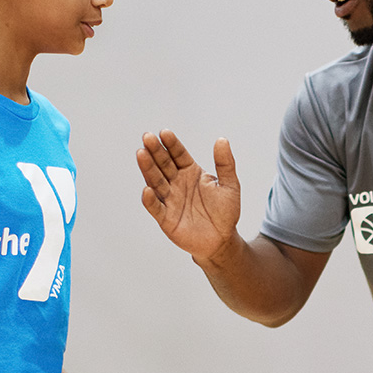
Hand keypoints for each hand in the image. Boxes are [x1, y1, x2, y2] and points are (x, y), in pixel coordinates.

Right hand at [137, 130, 240, 263]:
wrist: (222, 239)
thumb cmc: (225, 212)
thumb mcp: (230, 185)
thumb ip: (226, 163)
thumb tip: (222, 140)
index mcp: (191, 173)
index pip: (178, 155)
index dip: (172, 144)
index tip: (165, 133)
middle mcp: (177, 183)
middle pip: (164, 165)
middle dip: (155, 152)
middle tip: (147, 137)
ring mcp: (170, 200)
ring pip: (156, 182)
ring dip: (148, 169)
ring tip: (141, 154)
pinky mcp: (166, 218)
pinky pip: (156, 207)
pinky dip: (150, 199)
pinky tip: (147, 189)